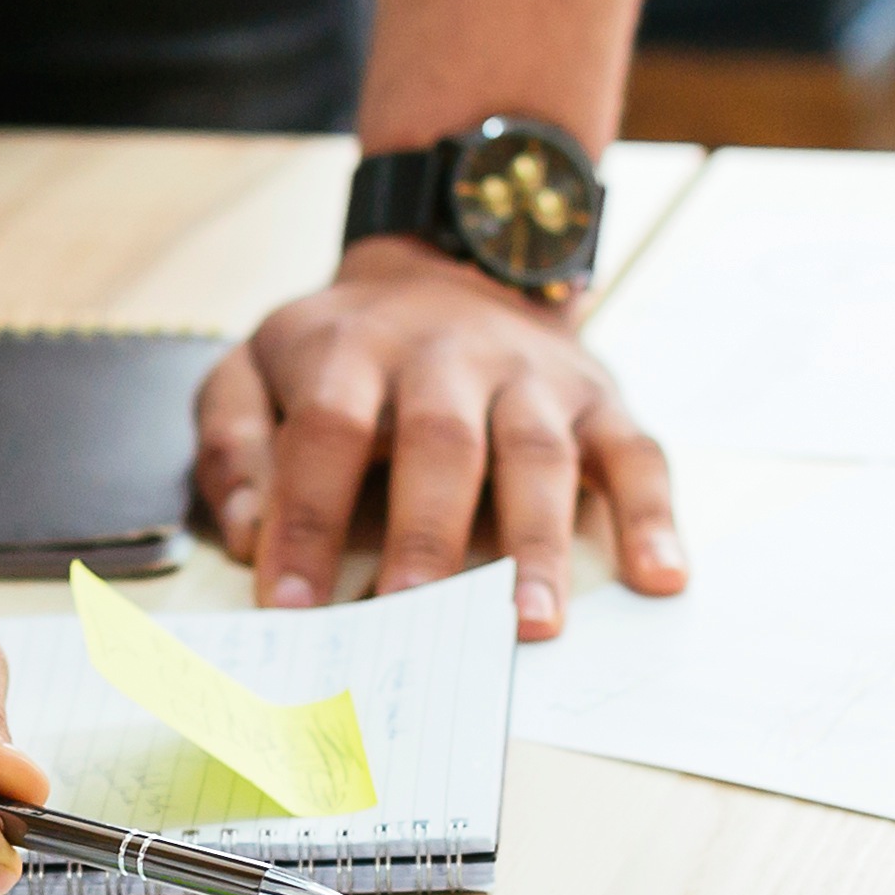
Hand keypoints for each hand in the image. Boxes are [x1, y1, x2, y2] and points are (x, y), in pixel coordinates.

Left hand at [197, 242, 686, 636]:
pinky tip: (660, 578)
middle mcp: (450, 352)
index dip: (305, 514)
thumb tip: (247, 537)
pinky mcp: (598, 396)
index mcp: (354, 347)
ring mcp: (532, 374)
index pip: (326, 429)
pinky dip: (651, 515)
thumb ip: (234, 444)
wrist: (447, 269)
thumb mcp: (256, 368)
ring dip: (536, 541)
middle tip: (412, 619)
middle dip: (426, 535)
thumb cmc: (342, 354)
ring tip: (530, 625)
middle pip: (441, 441)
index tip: (291, 605)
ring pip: (537, 453)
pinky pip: (634, 453)